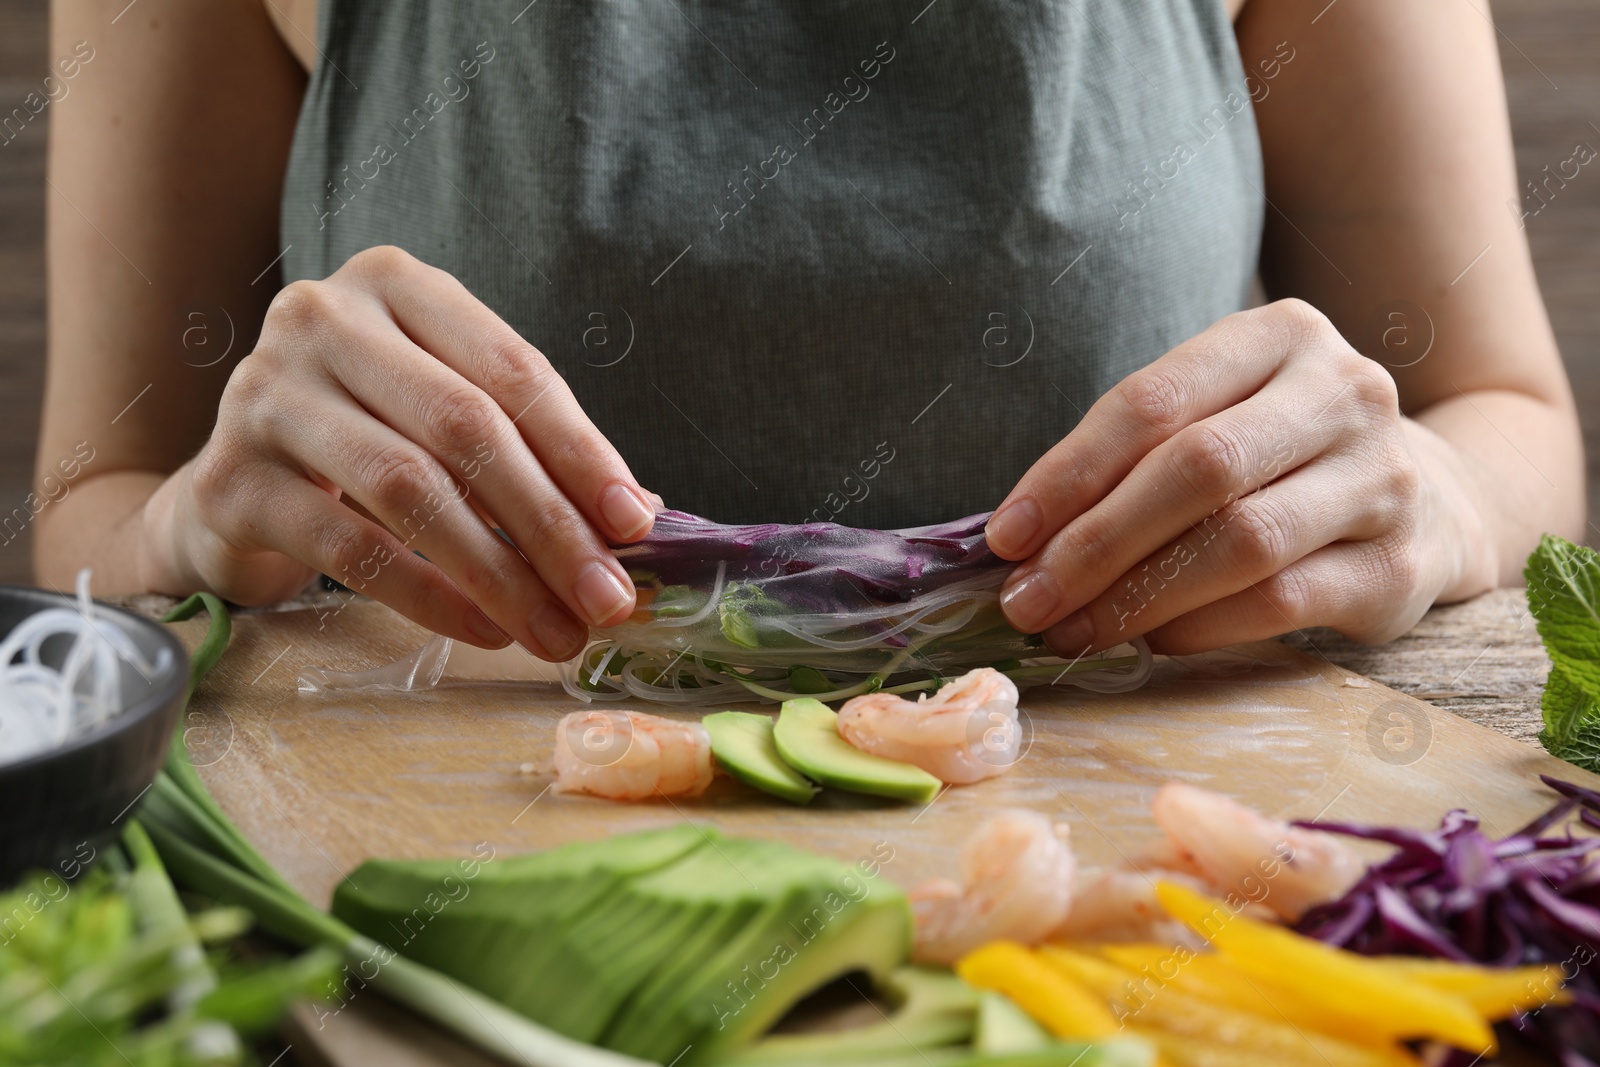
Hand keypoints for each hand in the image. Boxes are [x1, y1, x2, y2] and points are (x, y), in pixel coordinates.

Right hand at [140, 245, 655, 660]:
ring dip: (499, 572)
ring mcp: (266, 394)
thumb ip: (532, 450)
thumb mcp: (449, 418)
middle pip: (466, 428)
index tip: (635, 523)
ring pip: (410, 487)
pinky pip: (351, 546)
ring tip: (554, 629)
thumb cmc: (366, 439)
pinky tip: (483, 630)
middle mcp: (322, 319)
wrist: (235, 486)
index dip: (582, 451)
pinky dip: (429, 596)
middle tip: (605, 598)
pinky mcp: (232, 479)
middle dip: (550, 525)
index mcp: (396, 285)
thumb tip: (637, 514)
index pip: (513, 369)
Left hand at [985, 299, 1496, 654]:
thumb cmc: (1279, 458)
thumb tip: (1019, 541)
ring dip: (1137, 595)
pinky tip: (1150, 641)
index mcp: (1279, 336)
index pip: (1151, 402)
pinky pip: (1281, 600)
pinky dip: (1199, 626)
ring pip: (1240, 539)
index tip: (1005, 537)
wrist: (1429, 500)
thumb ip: (1130, 458)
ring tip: (1071, 628)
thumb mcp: (1214, 419)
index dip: (1067, 473)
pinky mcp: (1403, 564)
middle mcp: (1343, 392)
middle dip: (1095, 543)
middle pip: (1195, 468)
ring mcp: (1384, 477)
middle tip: (1027, 600)